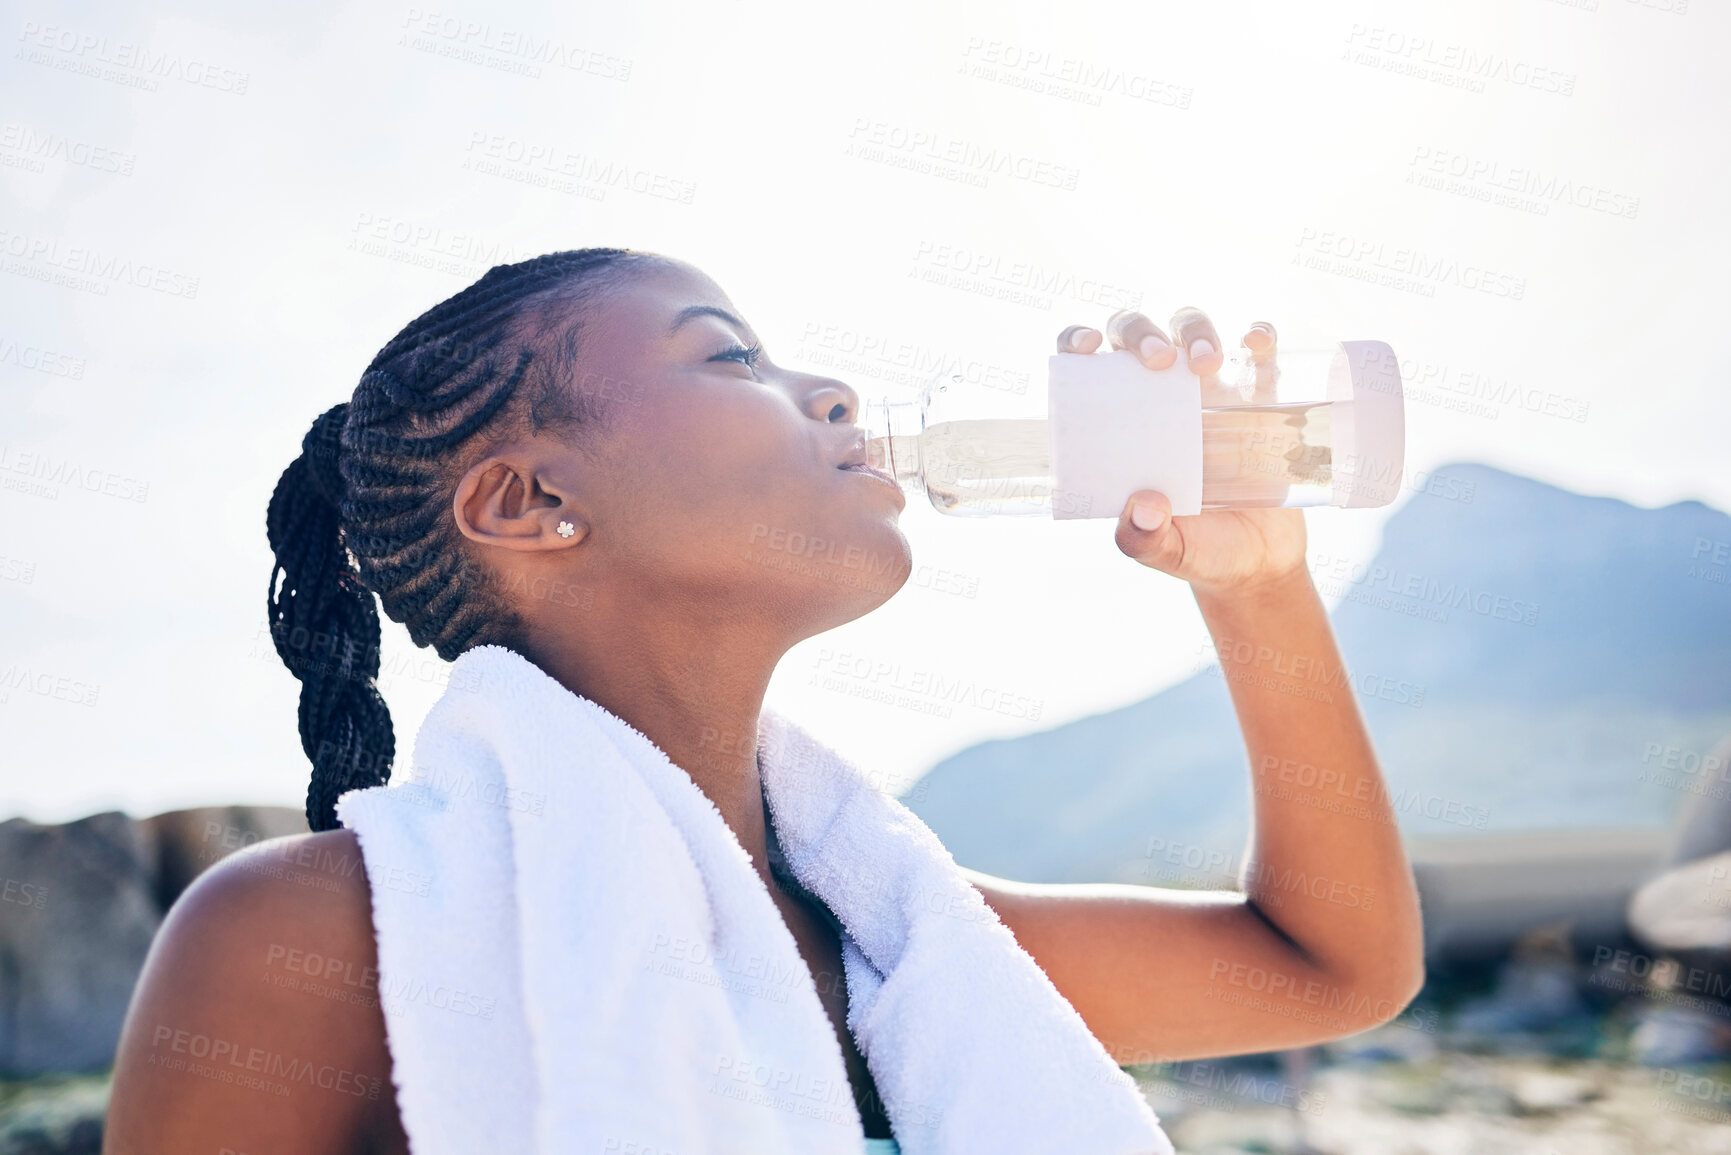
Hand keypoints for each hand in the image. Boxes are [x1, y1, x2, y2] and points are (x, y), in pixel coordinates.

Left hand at [1055, 307, 1307, 597]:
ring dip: (1195, 329)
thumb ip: (1142, 538)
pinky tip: (1256, 341)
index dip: (1077, 339)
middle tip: (1158, 361)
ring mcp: (1210, 392)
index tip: (1089, 345)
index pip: (1086, 369)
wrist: (1259, 562)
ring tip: (1206, 364)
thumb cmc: (1199, 549)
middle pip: (1137, 333)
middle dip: (1142, 331)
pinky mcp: (1258, 396)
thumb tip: (1144, 505)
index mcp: (1121, 426)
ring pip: (1191, 328)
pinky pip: (1258, 351)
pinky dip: (1257, 335)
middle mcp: (1158, 398)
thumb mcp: (1163, 552)